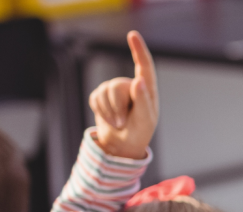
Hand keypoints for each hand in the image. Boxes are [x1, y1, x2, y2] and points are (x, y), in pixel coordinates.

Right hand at [89, 31, 159, 159]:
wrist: (123, 145)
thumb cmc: (139, 132)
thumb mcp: (145, 120)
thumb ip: (143, 101)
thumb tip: (138, 80)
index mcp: (147, 89)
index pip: (144, 65)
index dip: (138, 49)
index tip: (132, 35)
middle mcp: (131, 85)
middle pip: (117, 86)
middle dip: (116, 107)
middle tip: (122, 123)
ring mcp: (115, 89)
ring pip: (104, 91)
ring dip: (109, 112)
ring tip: (118, 123)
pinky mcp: (101, 94)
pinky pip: (95, 98)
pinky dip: (101, 112)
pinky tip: (109, 119)